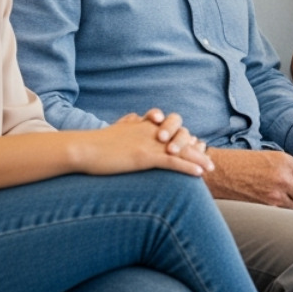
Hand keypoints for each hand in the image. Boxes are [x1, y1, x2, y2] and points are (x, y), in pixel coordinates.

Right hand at [81, 110, 212, 176]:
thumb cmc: (95, 142)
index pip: (172, 130)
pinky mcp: (145, 157)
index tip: (197, 146)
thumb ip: (128, 122)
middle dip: (196, 149)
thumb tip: (133, 117)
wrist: (82, 148)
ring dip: (198, 159)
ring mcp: (149, 144)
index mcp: (145, 126)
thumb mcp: (115, 128)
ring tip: (210, 168)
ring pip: (181, 150)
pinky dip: (188, 167)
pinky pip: (173, 162)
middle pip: (182, 139)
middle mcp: (151, 132)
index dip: (186, 139)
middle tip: (209, 159)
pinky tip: (199, 174)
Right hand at [205, 147, 292, 211]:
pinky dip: (292, 217)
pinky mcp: (264, 208)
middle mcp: (283, 178)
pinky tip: (290, 215)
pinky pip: (288, 216)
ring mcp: (274, 194)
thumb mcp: (270, 158)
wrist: (217, 173)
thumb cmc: (243, 164)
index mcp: (286, 162)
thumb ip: (291, 168)